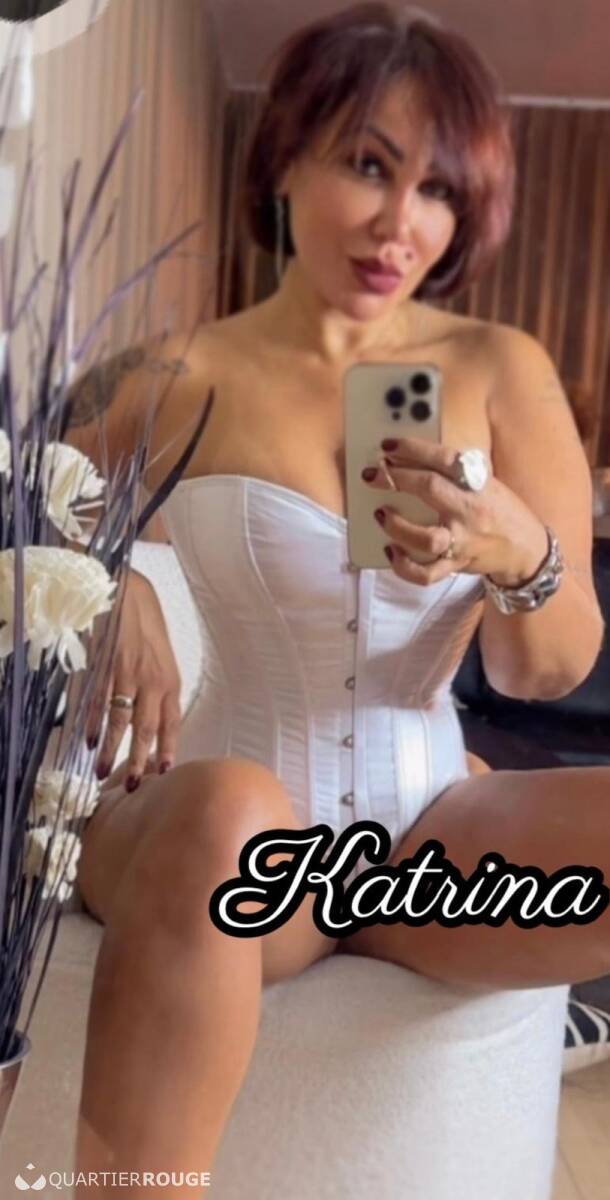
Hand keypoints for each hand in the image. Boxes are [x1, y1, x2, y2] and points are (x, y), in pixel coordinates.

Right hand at [85, 569, 181, 789]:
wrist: (126, 590)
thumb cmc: (145, 622)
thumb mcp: (163, 655)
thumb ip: (160, 685)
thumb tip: (154, 715)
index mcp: (171, 680)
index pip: (172, 722)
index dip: (167, 748)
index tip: (164, 771)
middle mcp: (154, 681)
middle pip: (147, 729)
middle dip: (139, 760)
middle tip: (133, 785)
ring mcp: (129, 675)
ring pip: (120, 722)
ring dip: (111, 749)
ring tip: (101, 770)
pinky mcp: (106, 667)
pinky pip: (98, 703)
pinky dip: (92, 724)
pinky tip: (88, 740)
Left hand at [362, 436, 548, 586]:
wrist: (525, 547)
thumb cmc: (498, 510)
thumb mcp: (485, 482)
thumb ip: (455, 473)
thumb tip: (410, 458)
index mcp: (478, 484)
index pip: (444, 459)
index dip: (414, 449)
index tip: (388, 446)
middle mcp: (470, 511)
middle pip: (430, 489)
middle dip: (396, 479)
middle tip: (372, 475)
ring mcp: (463, 541)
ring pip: (426, 538)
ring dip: (396, 525)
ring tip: (381, 513)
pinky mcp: (456, 565)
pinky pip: (427, 574)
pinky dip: (404, 566)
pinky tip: (390, 551)